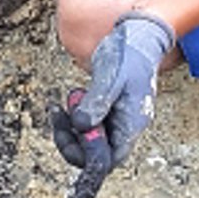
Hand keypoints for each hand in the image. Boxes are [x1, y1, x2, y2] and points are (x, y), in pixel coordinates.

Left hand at [53, 10, 175, 169]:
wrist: (138, 37)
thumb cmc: (129, 56)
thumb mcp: (112, 78)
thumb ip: (97, 103)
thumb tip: (81, 127)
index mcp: (131, 125)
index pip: (108, 160)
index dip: (88, 154)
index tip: (76, 129)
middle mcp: (124, 127)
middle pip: (94, 154)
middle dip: (71, 139)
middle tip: (60, 113)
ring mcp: (115, 119)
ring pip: (88, 139)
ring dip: (70, 125)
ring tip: (72, 96)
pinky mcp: (106, 109)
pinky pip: (87, 123)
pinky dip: (75, 114)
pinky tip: (74, 96)